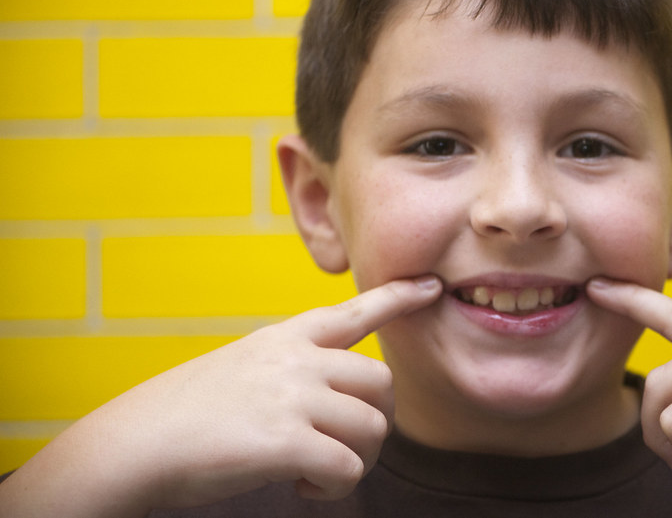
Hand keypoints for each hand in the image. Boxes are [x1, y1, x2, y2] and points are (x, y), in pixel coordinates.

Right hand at [0, 276, 441, 517]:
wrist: (136, 442)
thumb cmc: (187, 412)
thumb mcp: (244, 365)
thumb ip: (292, 367)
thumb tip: (337, 393)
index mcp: (286, 338)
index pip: (354, 311)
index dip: (398, 298)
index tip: (432, 286)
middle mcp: (297, 359)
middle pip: (381, 382)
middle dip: (374, 421)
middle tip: (342, 449)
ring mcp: (293, 396)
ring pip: (372, 428)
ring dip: (355, 461)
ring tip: (315, 474)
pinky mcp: (286, 441)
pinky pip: (347, 468)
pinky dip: (335, 488)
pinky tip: (304, 489)